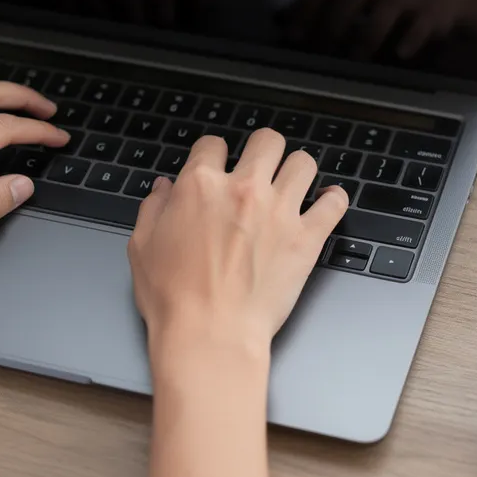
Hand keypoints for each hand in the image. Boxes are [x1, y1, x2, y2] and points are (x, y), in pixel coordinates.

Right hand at [127, 129, 349, 373]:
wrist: (210, 335)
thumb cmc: (175, 299)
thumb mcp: (142, 247)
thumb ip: (153, 209)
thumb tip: (163, 189)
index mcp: (200, 186)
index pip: (213, 145)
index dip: (214, 154)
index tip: (217, 166)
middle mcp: (243, 189)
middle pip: (267, 141)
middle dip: (263, 150)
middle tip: (261, 166)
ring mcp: (279, 212)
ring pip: (303, 163)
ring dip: (297, 170)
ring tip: (292, 184)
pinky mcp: (306, 238)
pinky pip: (334, 203)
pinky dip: (333, 200)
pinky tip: (326, 202)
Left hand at [281, 0, 476, 60]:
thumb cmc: (396, 4)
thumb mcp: (359, 2)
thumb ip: (323, 10)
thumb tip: (278, 18)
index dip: (308, 6)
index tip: (290, 34)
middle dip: (334, 20)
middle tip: (319, 51)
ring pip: (388, 6)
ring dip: (369, 33)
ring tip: (356, 59)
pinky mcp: (437, 10)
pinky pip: (425, 22)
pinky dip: (413, 38)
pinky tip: (401, 55)